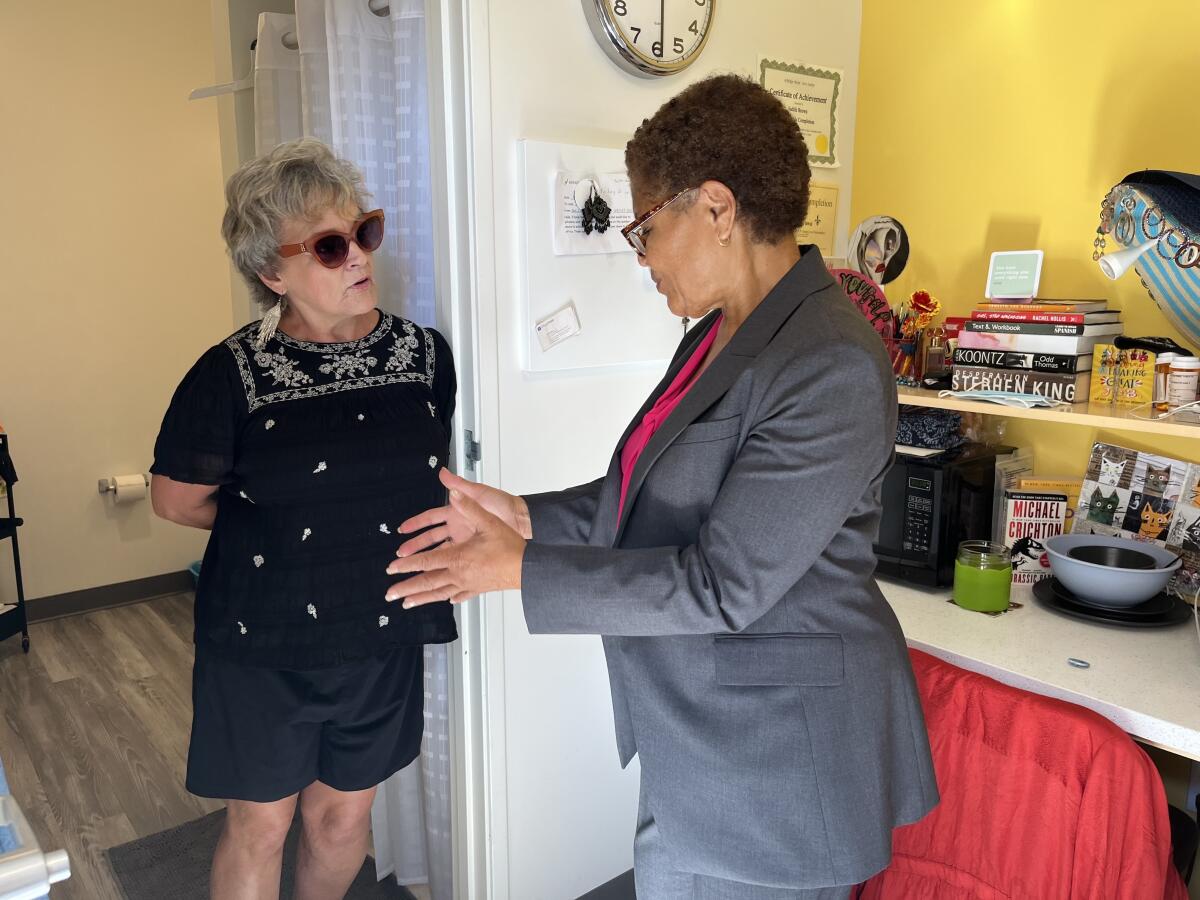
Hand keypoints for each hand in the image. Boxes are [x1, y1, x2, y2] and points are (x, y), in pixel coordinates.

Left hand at [385, 488, 525, 606]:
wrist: (527, 568)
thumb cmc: (509, 546)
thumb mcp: (488, 521)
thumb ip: (468, 506)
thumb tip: (453, 491)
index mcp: (457, 557)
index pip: (425, 561)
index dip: (406, 564)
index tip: (392, 568)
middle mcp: (459, 574)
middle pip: (427, 582)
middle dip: (405, 588)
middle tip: (389, 594)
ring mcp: (467, 584)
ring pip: (438, 593)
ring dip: (420, 598)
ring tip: (406, 603)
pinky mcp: (478, 589)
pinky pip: (459, 595)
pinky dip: (449, 597)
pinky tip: (446, 600)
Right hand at [394, 468, 530, 556]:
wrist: (523, 522)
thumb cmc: (504, 505)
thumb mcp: (479, 493)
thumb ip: (459, 485)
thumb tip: (443, 473)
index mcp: (457, 511)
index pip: (430, 518)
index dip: (416, 523)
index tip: (403, 528)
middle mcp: (459, 526)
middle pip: (431, 537)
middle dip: (416, 544)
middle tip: (402, 552)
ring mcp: (466, 540)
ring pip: (441, 551)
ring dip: (427, 558)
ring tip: (414, 566)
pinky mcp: (474, 551)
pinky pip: (456, 561)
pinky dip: (446, 568)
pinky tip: (438, 575)